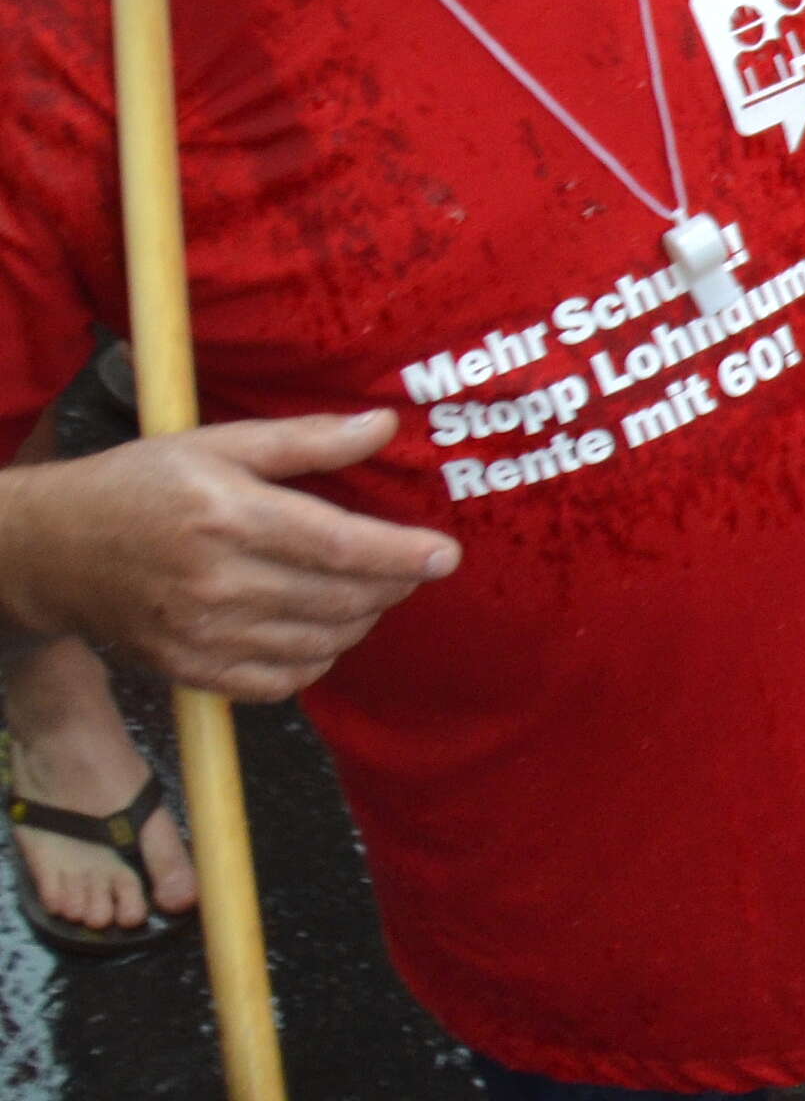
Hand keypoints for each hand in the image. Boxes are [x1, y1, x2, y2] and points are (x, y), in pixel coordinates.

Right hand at [0, 414, 455, 699]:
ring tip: (369, 593)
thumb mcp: (219, 443)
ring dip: (361, 622)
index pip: (338, 545)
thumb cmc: (143, 485)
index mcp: (228, 517)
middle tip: (410, 568)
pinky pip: (278, 683)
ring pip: (318, 644)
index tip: (446, 555)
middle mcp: (215, 583)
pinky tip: (322, 631)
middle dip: (391, 587)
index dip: (400, 554)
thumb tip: (383, 426)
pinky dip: (316, 661)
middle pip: (338, 599)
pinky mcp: (188, 671)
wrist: (54, 551)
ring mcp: (200, 635)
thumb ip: (307, 439)